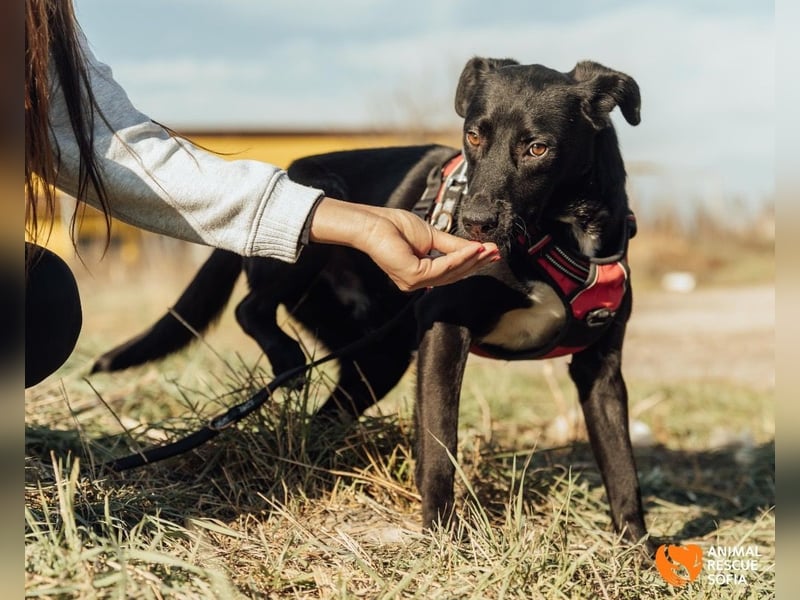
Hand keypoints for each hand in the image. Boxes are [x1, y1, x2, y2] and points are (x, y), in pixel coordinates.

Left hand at [309, 198, 498, 290]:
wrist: (374, 224)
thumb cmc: (395, 227)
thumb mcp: (431, 235)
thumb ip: (452, 245)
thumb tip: (474, 249)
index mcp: (421, 273)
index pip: (451, 270)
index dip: (473, 262)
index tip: (492, 252)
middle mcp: (418, 282)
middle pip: (454, 274)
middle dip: (477, 262)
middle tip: (496, 253)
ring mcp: (414, 282)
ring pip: (450, 273)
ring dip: (472, 260)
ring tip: (488, 250)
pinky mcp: (413, 277)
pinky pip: (442, 268)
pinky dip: (459, 259)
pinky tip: (472, 250)